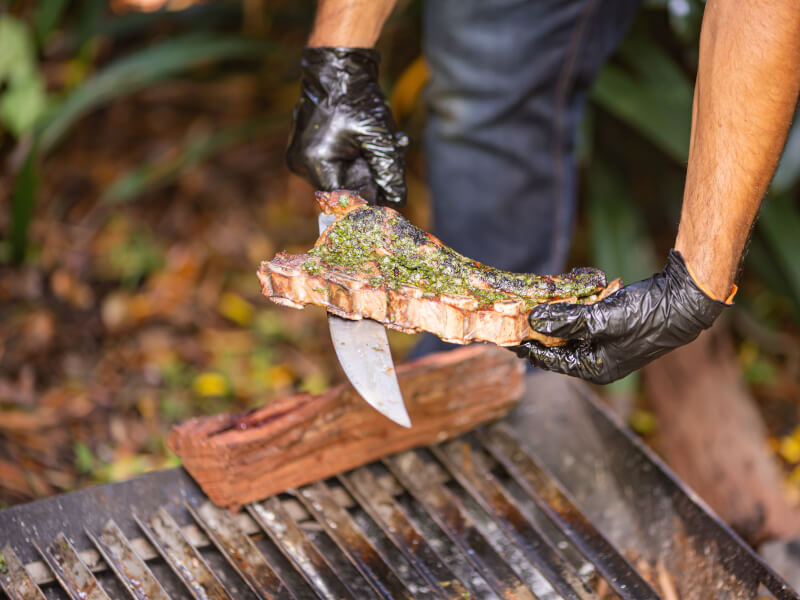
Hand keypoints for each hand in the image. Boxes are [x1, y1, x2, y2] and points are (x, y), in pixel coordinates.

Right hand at [286, 46, 408, 206]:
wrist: (338, 69)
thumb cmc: (356, 98)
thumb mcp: (378, 136)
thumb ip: (388, 170)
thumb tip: (397, 200)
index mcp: (314, 162)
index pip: (343, 198)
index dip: (368, 198)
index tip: (388, 195)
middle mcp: (300, 164)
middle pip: (342, 188)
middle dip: (371, 177)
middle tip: (395, 156)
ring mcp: (299, 157)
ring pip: (339, 176)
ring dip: (365, 166)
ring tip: (389, 143)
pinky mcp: (304, 149)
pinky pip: (332, 165)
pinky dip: (353, 158)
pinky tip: (369, 141)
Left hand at [512, 250, 728, 383]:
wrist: (687, 299)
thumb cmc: (648, 315)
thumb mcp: (601, 318)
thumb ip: (565, 320)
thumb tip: (533, 321)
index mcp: (595, 368)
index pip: (550, 361)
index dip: (527, 347)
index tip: (505, 337)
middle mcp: (599, 359)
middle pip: (558, 345)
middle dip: (539, 330)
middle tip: (515, 317)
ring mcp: (607, 343)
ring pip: (571, 329)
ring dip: (556, 315)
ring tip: (534, 303)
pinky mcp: (614, 325)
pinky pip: (585, 318)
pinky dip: (575, 307)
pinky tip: (564, 294)